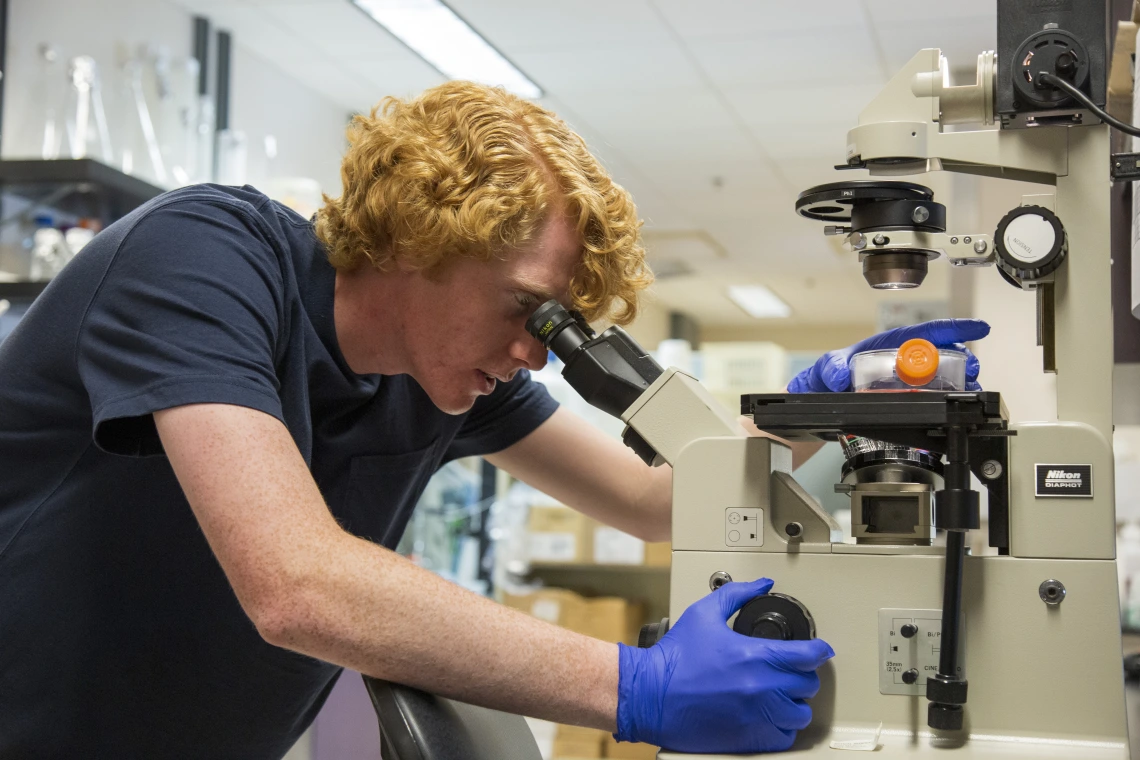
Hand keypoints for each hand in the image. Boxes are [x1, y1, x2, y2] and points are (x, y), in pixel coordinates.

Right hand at [615, 578, 833, 752]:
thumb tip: (761, 584)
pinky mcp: (747, 740)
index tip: (819, 649)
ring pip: (800, 714)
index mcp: (754, 656)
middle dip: (803, 674)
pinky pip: (784, 738)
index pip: (809, 655)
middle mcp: (760, 688)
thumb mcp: (703, 614)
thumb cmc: (674, 658)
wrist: (649, 693)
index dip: (819, 650)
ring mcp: (756, 716)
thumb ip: (736, 594)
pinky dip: (782, 728)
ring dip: (795, 702)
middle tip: (792, 670)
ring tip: (783, 695)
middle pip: (808, 684)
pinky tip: (771, 717)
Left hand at [787, 319, 989, 392]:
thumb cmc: (829, 375)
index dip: (953, 328)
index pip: (925, 332)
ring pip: (944, 376)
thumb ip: (830, 367)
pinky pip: (935, 396)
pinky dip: (950, 399)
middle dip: (964, 358)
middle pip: (943, 354)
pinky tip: (958, 405)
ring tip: (971, 389)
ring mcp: (909, 381)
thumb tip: (838, 375)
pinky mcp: (909, 398)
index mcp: (890, 345)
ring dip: (962, 381)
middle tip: (973, 369)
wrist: (826, 399)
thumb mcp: (827, 367)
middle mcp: (904, 360)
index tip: (977, 327)